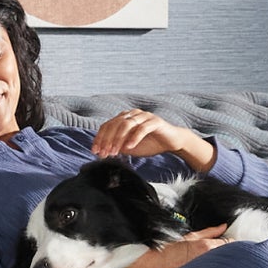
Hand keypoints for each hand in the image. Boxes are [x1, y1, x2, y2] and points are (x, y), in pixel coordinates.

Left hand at [92, 110, 217, 172]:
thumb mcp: (130, 147)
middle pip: (114, 124)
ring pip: (126, 124)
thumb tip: (104, 151)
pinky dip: (134, 138)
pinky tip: (130, 148)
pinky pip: (142, 128)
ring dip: (118, 139)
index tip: (95, 151)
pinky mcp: (155, 121)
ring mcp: (144, 116)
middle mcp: (133, 114)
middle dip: (107, 140)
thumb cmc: (151, 143)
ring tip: (115, 152)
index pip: (107, 125)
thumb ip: (118, 146)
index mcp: (125, 118)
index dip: (99, 138)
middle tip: (104, 153)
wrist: (172, 142)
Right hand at [114, 227, 227, 267]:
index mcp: (206, 247)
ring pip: (225, 266)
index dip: (229, 242)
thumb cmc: (165, 253)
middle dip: (228, 254)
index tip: (224, 243)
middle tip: (218, 254)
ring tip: (211, 265)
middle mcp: (209, 261)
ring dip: (222, 264)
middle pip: (231, 256)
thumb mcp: (187, 237)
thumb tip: (222, 226)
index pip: (231, 243)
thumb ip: (208, 232)